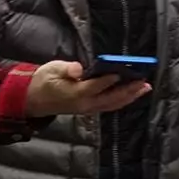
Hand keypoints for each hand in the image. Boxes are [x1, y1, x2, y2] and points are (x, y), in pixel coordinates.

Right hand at [24, 60, 150, 117]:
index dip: (109, 79)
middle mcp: (84, 104)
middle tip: (144, 81)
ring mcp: (88, 108)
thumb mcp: (51, 70)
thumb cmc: (44, 81)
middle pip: (111, 98)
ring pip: (113, 104)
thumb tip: (77, 69)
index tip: (122, 71)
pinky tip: (131, 94)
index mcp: (74, 93)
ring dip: (130, 96)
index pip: (95, 86)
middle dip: (128, 90)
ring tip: (144, 87)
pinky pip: (110, 106)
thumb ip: (66, 69)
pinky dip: (122, 100)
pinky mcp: (90, 109)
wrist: (34, 99)